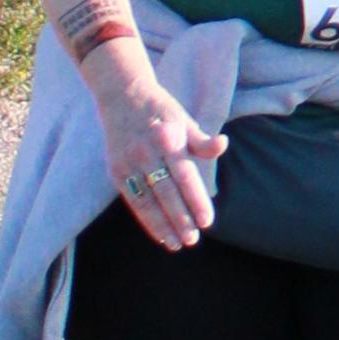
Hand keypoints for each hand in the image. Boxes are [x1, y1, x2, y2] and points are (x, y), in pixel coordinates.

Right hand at [94, 55, 223, 254]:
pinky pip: (133, 200)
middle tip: (193, 239)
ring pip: (147, 200)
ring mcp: (128, 162)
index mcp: (168, 138)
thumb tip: (223, 145)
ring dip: (162, 225)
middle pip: (166, 192)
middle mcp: (146, 151)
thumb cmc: (162, 112)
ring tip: (178, 243)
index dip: (196, 200)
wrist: (122, 96)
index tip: (207, 221)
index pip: (185, 176)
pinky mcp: (116, 171)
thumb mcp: (185, 120)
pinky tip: (159, 233)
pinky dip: (146, 219)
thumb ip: (202, 140)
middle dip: (180, 218)